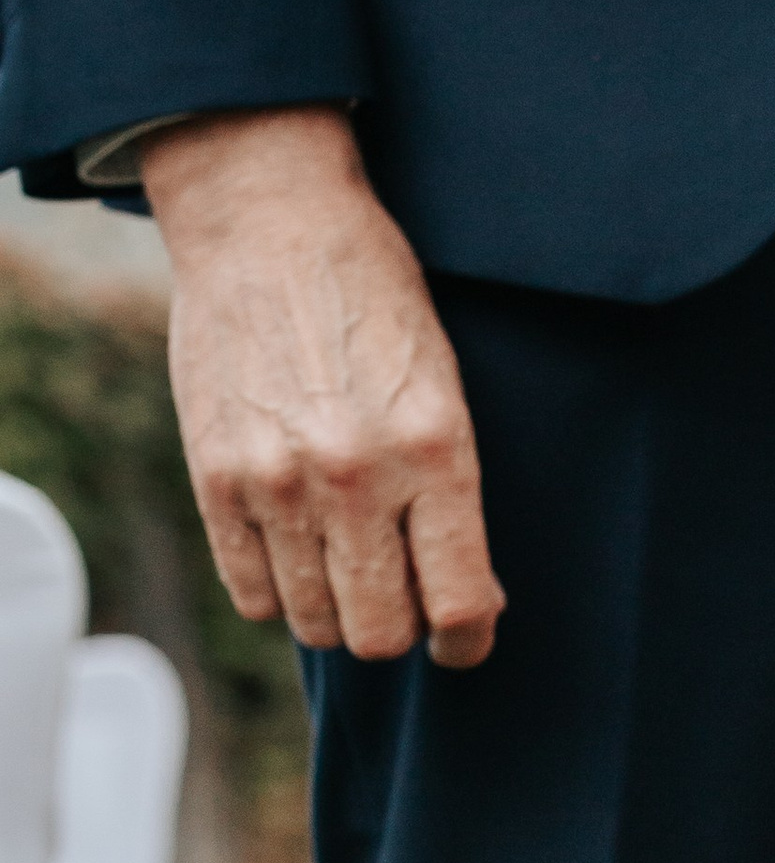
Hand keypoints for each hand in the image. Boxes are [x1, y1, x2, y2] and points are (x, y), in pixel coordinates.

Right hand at [140, 105, 503, 665]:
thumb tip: (471, 601)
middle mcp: (355, 476)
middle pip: (380, 634)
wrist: (269, 221)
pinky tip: (295, 552)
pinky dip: (279, 592)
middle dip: (399, 628)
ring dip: (336, 612)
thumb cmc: (372, 305)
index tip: (459, 637)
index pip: (459, 605)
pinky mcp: (215, 478)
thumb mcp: (443, 392)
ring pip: (316, 624)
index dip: (466, 641)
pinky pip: (252, 595)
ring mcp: (278, 481)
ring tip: (344, 565)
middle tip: (398, 593)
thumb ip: (453, 500)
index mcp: (434, 452)